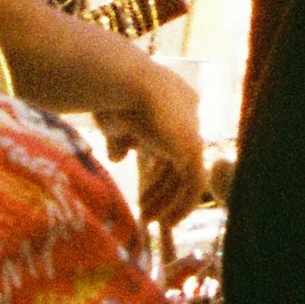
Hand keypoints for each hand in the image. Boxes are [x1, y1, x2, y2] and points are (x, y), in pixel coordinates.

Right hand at [100, 55, 208, 227]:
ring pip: (186, 174)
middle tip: (146, 211)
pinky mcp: (192, 147)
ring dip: (168, 200)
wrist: (120, 81)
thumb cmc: (110, 95)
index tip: (141, 189)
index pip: (167, 141)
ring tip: (151, 221)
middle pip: (177, 160)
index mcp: (171, 101)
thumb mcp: (114, 122)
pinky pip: (194, 184)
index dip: (155, 169)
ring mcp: (192, 130)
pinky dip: (183, 205)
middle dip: (161, 188)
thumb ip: (120, 139)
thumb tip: (119, 158)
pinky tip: (168, 222)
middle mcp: (187, 113)